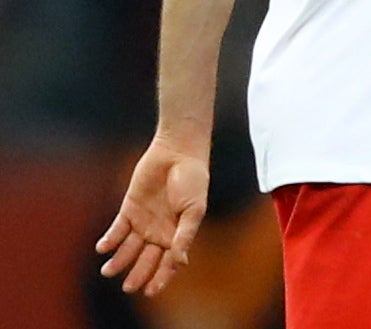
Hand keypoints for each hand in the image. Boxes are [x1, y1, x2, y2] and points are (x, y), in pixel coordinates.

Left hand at [97, 138, 209, 296]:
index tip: (150, 291)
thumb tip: (180, 262)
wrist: (178, 152)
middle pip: (146, 259)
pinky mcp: (129, 208)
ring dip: (119, 261)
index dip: (160, 277)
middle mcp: (160, 231)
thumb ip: (185, 235)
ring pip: (128, 249)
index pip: (168, 262)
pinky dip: (109, 240)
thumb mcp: (194, 209)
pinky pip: (117, 230)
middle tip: (128, 287)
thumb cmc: (193, 179)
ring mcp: (144, 221)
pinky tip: (103, 248)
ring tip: (108, 271)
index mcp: (177, 233)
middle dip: (137, 274)